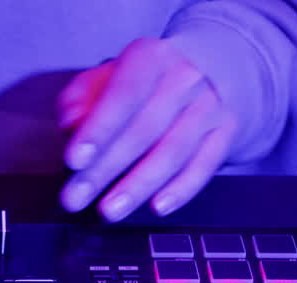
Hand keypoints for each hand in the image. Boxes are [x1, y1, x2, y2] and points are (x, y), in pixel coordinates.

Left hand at [57, 37, 238, 220]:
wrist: (209, 66)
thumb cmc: (145, 79)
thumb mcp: (107, 75)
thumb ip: (80, 96)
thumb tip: (71, 125)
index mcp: (150, 58)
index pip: (123, 95)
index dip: (98, 129)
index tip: (74, 160)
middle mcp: (184, 79)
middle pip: (143, 130)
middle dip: (105, 169)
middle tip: (76, 197)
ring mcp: (209, 106)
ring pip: (173, 151)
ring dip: (138, 185)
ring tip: (110, 210)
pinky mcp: (226, 131)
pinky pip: (204, 164)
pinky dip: (181, 189)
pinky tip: (157, 206)